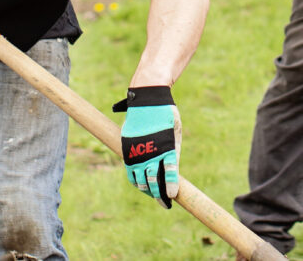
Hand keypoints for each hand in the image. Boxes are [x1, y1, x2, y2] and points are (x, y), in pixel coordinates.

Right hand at [112, 86, 179, 208]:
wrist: (147, 98)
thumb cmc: (165, 115)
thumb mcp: (175, 131)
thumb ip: (173, 152)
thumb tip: (172, 172)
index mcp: (167, 145)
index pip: (169, 171)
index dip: (170, 185)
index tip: (172, 196)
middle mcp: (151, 149)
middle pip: (153, 179)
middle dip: (159, 194)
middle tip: (164, 203)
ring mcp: (137, 149)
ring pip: (140, 177)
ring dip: (147, 189)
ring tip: (154, 195)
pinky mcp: (127, 147)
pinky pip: (130, 170)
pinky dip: (135, 180)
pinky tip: (142, 185)